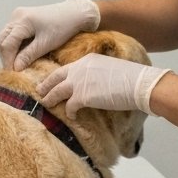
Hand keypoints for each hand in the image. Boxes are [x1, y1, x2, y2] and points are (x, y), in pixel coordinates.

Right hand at [0, 0, 100, 70]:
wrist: (73, 13)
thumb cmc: (63, 27)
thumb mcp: (46, 44)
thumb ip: (28, 56)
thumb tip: (15, 68)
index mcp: (22, 20)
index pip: (7, 44)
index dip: (8, 60)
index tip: (13, 73)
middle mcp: (16, 16)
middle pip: (1, 40)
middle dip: (6, 56)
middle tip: (14, 69)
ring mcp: (17, 15)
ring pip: (4, 36)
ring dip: (9, 50)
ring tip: (20, 61)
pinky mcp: (21, 17)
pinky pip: (11, 33)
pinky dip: (14, 44)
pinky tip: (23, 51)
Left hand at [37, 53, 171, 116]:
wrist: (138, 84)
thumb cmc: (130, 77)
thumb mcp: (109, 67)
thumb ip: (96, 72)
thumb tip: (93, 83)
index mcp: (87, 60)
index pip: (66, 68)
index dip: (57, 76)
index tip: (51, 81)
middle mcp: (79, 69)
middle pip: (56, 77)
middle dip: (46, 85)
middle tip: (39, 91)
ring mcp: (79, 82)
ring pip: (57, 91)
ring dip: (50, 99)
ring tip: (46, 104)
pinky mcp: (82, 97)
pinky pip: (69, 106)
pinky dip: (69, 113)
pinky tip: (72, 117)